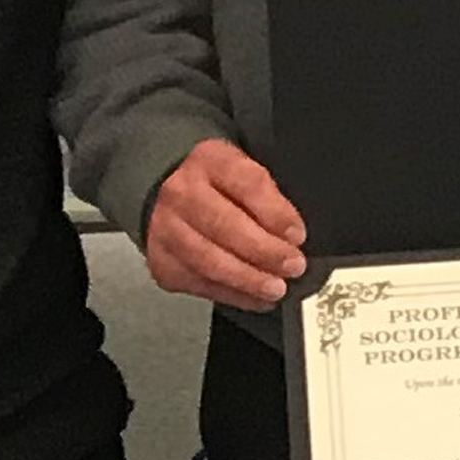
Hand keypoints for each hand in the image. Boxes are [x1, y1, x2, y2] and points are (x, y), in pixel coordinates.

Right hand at [145, 140, 306, 312]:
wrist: (162, 195)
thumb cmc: (216, 185)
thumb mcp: (244, 172)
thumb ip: (268, 199)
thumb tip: (292, 237)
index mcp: (210, 161)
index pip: (246, 184)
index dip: (275, 213)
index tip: (297, 235)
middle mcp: (181, 193)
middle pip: (224, 225)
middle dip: (264, 251)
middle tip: (293, 266)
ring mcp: (166, 229)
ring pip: (209, 260)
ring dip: (248, 278)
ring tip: (276, 288)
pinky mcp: (162, 262)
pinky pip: (199, 283)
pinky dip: (233, 294)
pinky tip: (256, 298)